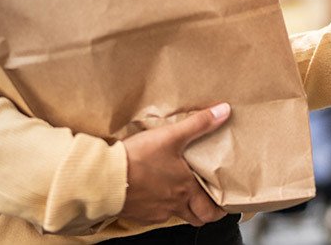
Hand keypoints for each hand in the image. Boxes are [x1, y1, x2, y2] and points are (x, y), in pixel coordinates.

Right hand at [119, 104, 230, 226]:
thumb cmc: (138, 160)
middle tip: (207, 204)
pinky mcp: (137, 214)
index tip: (224, 205)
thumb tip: (223, 112)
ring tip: (178, 192)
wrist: (106, 178)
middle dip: (204, 213)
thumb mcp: (171, 136)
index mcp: (186, 189)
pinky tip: (151, 192)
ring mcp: (154, 212)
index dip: (220, 209)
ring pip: (174, 216)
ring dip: (179, 207)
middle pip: (197, 219)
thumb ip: (198, 124)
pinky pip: (152, 215)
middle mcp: (173, 205)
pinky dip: (156, 206)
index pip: (211, 210)